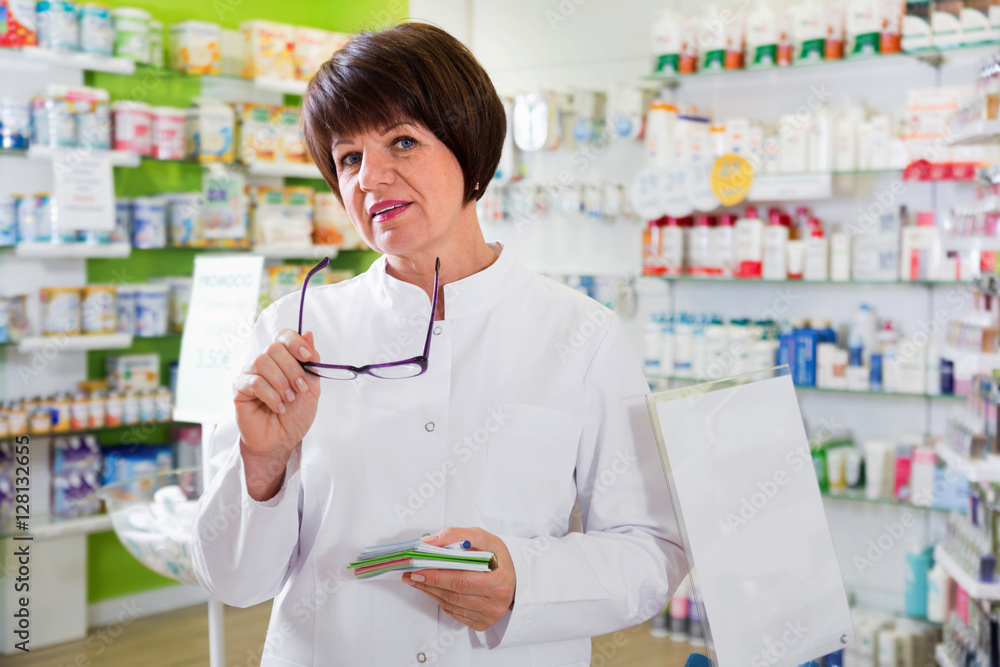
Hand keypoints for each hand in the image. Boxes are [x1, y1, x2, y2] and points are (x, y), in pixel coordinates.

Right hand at [233, 329, 320, 498]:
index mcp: (281, 359)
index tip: (308, 357)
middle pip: (273, 348)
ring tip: (288, 400)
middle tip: (300, 388)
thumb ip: (311, 363)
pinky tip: (278, 407)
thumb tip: (309, 334)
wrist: (283, 440)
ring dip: (281, 382)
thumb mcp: (312, 388)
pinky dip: (271, 395)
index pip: (283, 336)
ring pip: (262, 362)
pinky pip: (254, 382)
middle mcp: (263, 363)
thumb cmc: (295, 415)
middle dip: (292, 369)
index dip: (295, 342)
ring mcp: (249, 375)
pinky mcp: (239, 390)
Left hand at [402, 527, 515, 631]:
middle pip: (453, 595)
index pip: (461, 580)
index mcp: (499, 581)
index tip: (419, 569)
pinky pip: (454, 613)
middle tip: (412, 574)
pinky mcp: (481, 623)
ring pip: (451, 605)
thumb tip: (430, 541)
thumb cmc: (498, 557)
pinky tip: (433, 589)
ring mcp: (488, 615)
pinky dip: (440, 600)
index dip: (437, 575)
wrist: (514, 576)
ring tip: (418, 580)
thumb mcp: (483, 538)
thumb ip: (456, 536)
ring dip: (430, 592)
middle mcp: (496, 602)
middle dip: (428, 583)